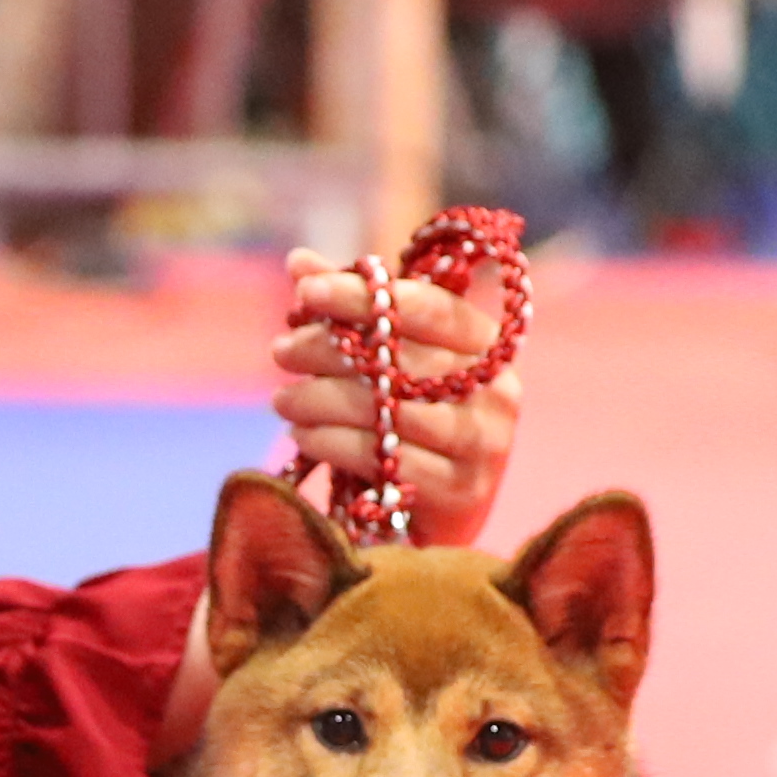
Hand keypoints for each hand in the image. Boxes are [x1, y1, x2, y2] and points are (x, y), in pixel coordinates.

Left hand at [264, 247, 520, 548]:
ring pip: (386, 410)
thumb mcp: (389, 362)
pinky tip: (305, 436)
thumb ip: (352, 312)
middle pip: (399, 357)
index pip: (423, 305)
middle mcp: (495, 388)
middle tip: (280, 352)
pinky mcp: (462, 493)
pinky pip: (384, 458)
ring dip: (320, 401)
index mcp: (483, 342)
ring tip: (283, 400)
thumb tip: (298, 261)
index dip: (362, 294)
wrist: (443, 514)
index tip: (305, 291)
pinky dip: (333, 444)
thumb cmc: (411, 421)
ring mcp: (484, 444)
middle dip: (327, 349)